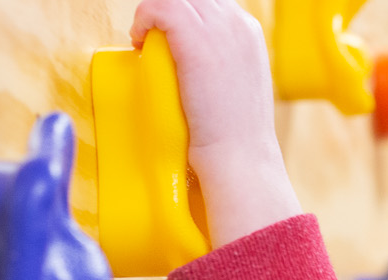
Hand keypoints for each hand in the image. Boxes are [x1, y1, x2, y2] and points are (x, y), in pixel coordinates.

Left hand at [131, 0, 302, 246]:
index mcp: (249, 31)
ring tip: (144, 40)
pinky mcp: (192, 36)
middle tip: (153, 36)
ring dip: (153, 15)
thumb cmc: (236, 137)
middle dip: (169, 12)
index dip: (186, 14)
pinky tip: (138, 41)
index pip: (210, 3)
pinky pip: (158, 7)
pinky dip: (142, 19)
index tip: (169, 35)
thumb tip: (198, 61)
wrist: (238, 156)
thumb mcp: (239, 87)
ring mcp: (216, 27)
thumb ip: (223, 63)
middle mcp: (235, 21)